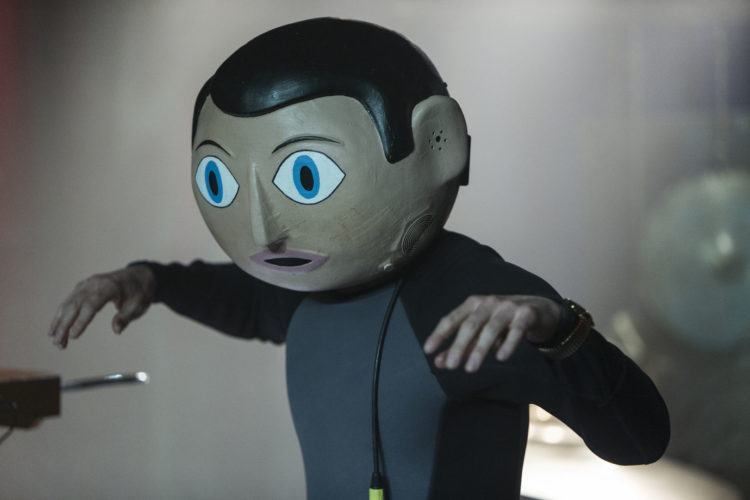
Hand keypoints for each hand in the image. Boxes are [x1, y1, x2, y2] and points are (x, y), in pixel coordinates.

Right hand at [48, 265, 155, 348]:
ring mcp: (86, 284)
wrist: (138, 276)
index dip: (81, 321)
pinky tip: (55, 329)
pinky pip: (68, 301)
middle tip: (58, 344)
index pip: (91, 305)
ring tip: (55, 341)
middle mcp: (94, 284)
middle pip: (75, 305)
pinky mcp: (82, 287)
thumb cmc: (139, 292)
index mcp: (109, 287)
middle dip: (64, 325)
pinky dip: (61, 315)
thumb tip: (116, 330)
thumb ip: (126, 317)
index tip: (73, 336)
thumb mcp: (138, 306)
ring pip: (68, 304)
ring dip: (59, 323)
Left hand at [422, 295, 561, 372]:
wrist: (538, 310)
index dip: (439, 334)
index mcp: (473, 304)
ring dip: (480, 349)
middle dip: (459, 345)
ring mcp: (508, 307)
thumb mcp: (481, 332)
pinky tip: (501, 357)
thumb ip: (462, 346)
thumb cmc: (503, 321)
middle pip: (470, 324)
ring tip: (471, 368)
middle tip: (451, 366)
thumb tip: (439, 362)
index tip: (428, 350)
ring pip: (491, 328)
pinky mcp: (526, 314)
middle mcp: (488, 303)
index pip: (452, 318)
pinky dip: (508, 343)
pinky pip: (516, 330)